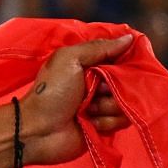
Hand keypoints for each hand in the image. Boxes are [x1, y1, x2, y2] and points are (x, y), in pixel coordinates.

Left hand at [20, 33, 134, 166]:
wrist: (38, 129)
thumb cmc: (51, 92)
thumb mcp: (69, 60)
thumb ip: (98, 48)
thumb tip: (128, 38)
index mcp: (90, 65)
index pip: (122, 58)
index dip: (126, 63)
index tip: (122, 67)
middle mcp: (99, 84)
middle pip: (128, 81)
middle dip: (114, 87)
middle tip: (96, 91)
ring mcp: (103, 105)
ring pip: (127, 102)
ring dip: (108, 106)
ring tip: (87, 109)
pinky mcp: (106, 125)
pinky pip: (123, 120)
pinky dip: (108, 121)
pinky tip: (91, 122)